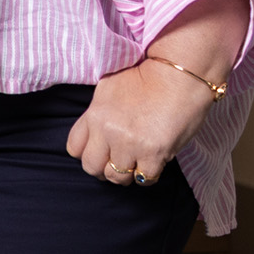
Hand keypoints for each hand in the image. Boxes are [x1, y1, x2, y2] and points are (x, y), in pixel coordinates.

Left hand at [67, 0, 246, 187]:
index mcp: (94, 114)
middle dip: (102, 168)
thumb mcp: (108, 89)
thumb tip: (94, 131)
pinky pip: (144, 178)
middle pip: (91, 167)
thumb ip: (97, 113)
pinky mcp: (154, 153)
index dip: (86, 152)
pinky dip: (147, 176)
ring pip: (117, 177)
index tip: (99, 151)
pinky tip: (152, 164)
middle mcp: (108, 131)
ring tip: (135, 163)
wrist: (179, 75)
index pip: (74, 148)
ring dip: (126, 174)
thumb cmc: (146, 77)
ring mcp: (130, 144)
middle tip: (116, 162)